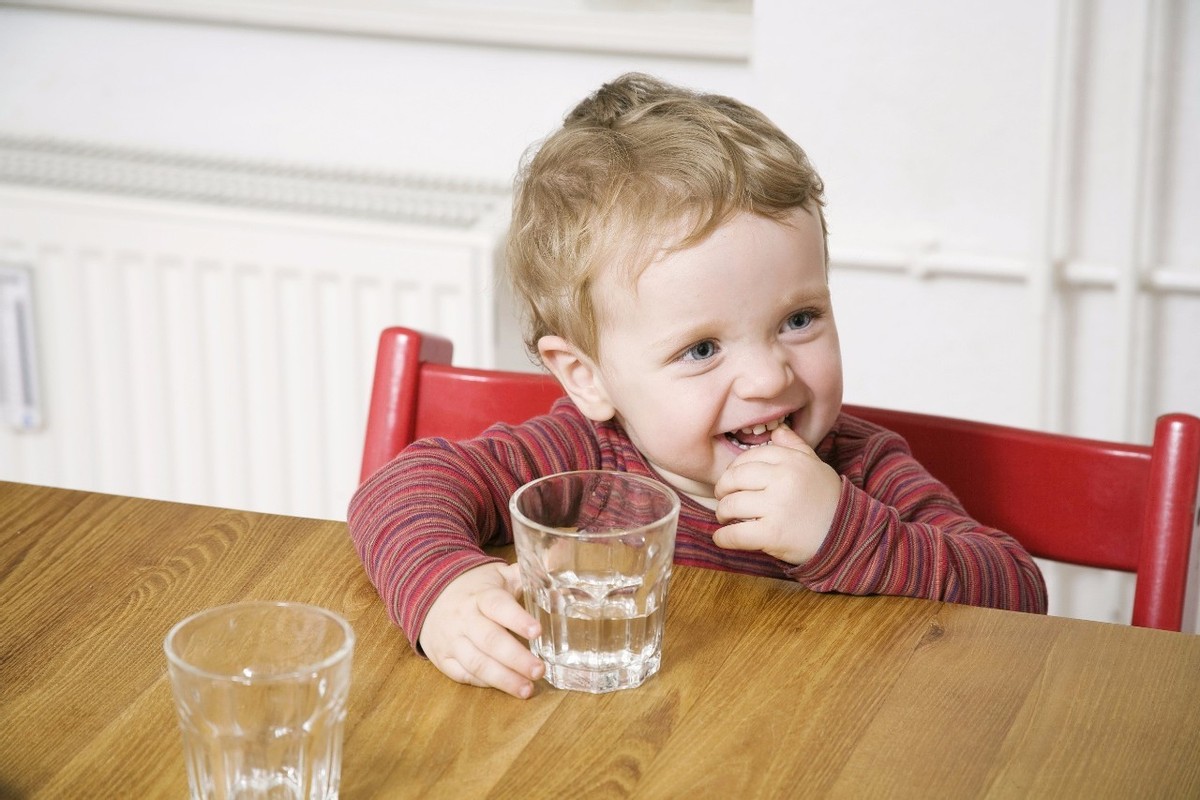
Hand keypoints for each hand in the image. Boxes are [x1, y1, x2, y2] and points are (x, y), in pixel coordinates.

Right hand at [417, 562, 544, 698]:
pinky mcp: (443, 659)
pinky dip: (485, 683)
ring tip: (527, 689)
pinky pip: (464, 675)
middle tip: (539, 670)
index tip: (537, 632)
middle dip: (516, 658)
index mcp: (481, 595)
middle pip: (490, 640)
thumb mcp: (497, 575)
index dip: (518, 619)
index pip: (498, 606)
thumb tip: (557, 562)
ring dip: (503, 678)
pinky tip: (505, 687)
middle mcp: (464, 619)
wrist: (427, 594)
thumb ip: (525, 575)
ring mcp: (452, 641)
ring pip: (476, 662)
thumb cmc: (474, 587)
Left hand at [712, 424, 841, 564]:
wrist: (850, 535)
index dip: (734, 469)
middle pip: (734, 478)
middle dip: (723, 489)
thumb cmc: (829, 500)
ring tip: (726, 517)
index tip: (732, 479)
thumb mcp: (816, 466)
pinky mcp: (772, 534)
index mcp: (791, 461)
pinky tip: (722, 538)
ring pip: (731, 504)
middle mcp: (783, 479)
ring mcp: (777, 506)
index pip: (749, 457)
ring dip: (722, 513)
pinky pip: (735, 534)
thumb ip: (795, 447)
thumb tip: (777, 431)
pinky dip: (723, 538)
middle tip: (723, 497)